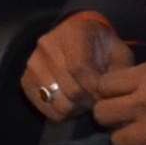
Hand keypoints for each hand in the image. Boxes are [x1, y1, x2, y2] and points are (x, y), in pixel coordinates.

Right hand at [22, 10, 132, 125]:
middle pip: (69, 88)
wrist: (76, 36)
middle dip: (88, 101)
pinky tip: (70, 103)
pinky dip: (59, 112)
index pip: (80, 68)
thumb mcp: (118, 52)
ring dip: (74, 108)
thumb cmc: (101, 47)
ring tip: (83, 102)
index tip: (105, 97)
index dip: (95, 89)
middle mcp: (47, 44)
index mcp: (73, 32)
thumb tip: (112, 96)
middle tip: (96, 102)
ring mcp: (33, 61)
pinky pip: (42, 106)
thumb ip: (119, 72)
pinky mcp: (25, 78)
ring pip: (56, 100)